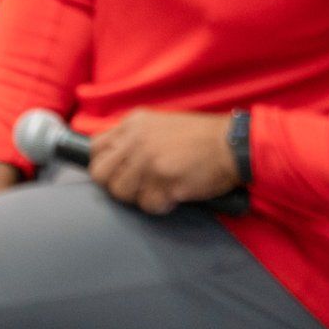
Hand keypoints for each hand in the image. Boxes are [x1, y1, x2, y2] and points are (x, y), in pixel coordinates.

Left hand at [88, 109, 239, 215]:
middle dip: (116, 185)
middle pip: (100, 173)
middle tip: (137, 188)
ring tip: (158, 191)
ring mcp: (148, 160)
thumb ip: (134, 138)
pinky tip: (174, 196)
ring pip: (121, 192)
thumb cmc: (200, 138)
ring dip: (139, 198)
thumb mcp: (158, 125)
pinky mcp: (164, 181)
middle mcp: (135, 140)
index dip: (105, 165)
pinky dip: (160, 205)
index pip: (95, 148)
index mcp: (132, 123)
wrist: (233, 144)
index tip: (120, 173)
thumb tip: (115, 160)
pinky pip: (148, 204)